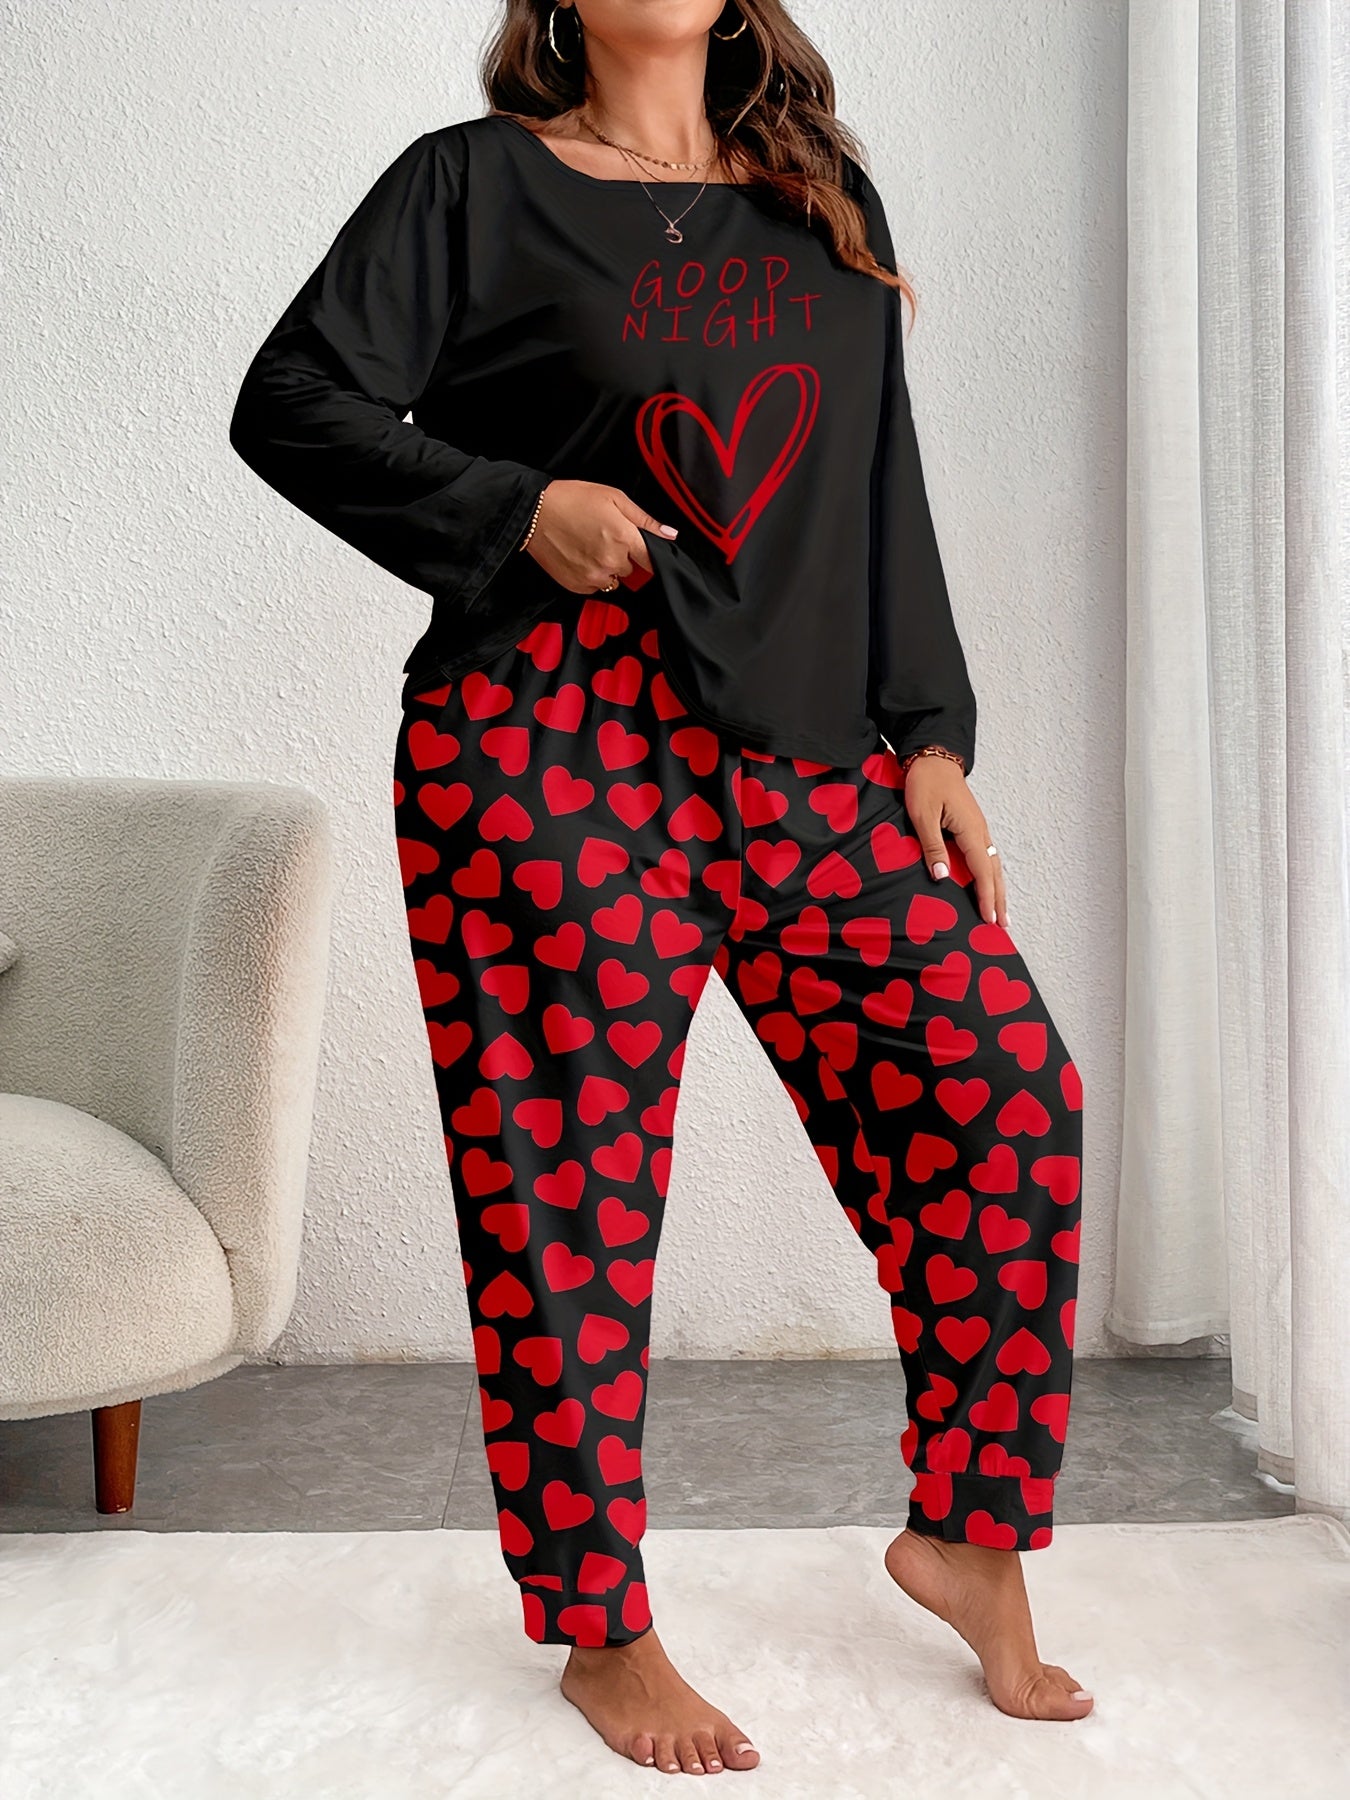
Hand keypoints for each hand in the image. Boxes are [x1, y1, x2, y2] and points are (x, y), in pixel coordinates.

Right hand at [523, 479, 678, 592]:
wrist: (533, 513)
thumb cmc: (572, 500)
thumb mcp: (613, 497)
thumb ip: (644, 519)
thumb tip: (670, 534)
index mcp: (624, 537)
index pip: (652, 560)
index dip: (651, 556)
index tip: (647, 554)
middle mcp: (611, 561)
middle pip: (631, 569)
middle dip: (623, 555)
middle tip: (604, 537)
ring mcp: (594, 576)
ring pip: (613, 580)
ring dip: (607, 568)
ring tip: (589, 546)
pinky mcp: (578, 586)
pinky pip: (595, 587)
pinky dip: (591, 575)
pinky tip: (579, 557)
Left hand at [904, 757, 1008, 928]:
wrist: (933, 757)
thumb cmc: (925, 783)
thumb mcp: (923, 815)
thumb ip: (933, 846)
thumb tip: (943, 877)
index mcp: (970, 830)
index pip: (982, 871)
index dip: (987, 897)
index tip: (989, 919)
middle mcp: (980, 831)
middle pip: (994, 871)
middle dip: (999, 899)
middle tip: (1003, 925)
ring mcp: (978, 828)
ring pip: (992, 864)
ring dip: (997, 888)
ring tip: (999, 911)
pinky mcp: (972, 825)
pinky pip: (985, 855)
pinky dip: (989, 874)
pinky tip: (986, 883)